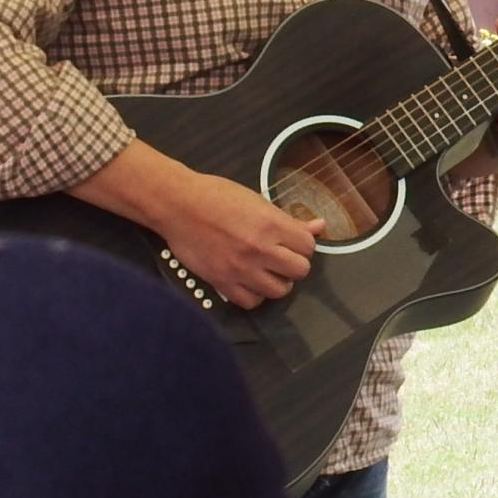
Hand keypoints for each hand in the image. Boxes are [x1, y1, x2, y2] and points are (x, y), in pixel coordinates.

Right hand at [151, 172, 323, 310]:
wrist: (177, 205)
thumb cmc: (216, 195)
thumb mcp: (257, 201)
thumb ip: (289, 219)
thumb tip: (319, 227)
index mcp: (271, 224)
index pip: (308, 246)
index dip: (303, 245)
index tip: (292, 242)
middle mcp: (260, 249)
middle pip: (299, 271)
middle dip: (294, 264)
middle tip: (281, 257)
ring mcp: (241, 268)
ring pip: (279, 290)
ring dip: (277, 281)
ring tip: (266, 271)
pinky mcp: (222, 282)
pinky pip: (251, 302)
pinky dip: (254, 294)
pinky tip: (249, 282)